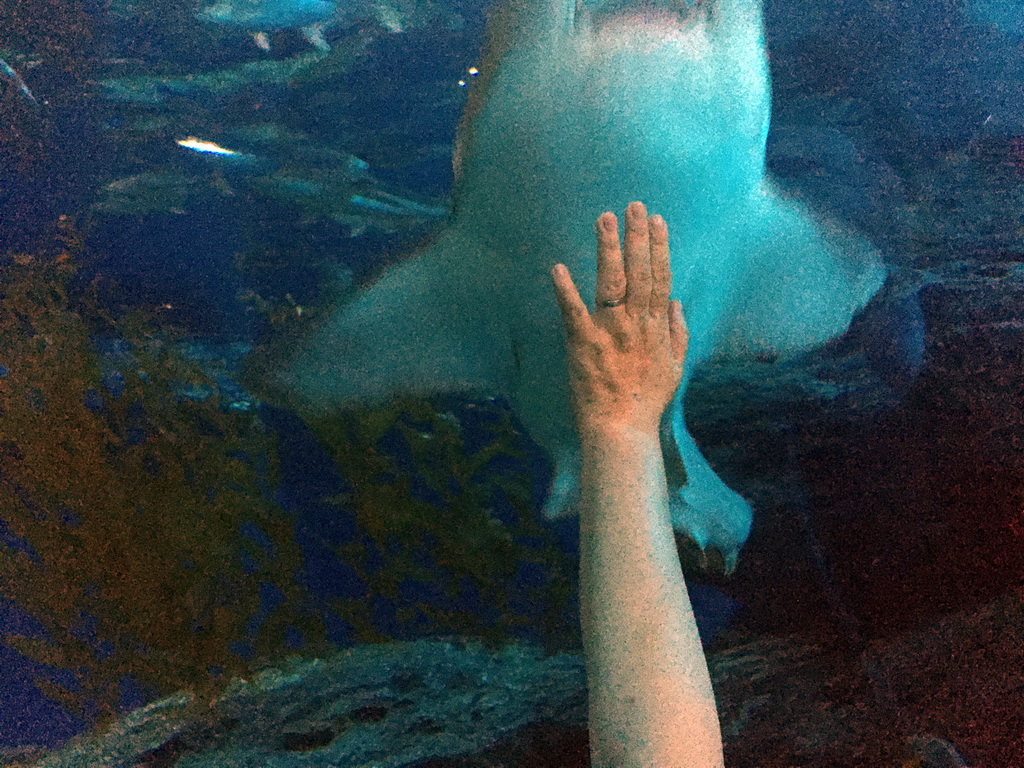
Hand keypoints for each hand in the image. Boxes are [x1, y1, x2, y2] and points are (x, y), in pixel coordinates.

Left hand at [551, 201, 687, 437]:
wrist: (622, 428)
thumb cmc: (646, 400)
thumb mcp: (675, 367)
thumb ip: (678, 332)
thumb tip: (676, 303)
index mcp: (656, 326)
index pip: (660, 277)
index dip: (659, 247)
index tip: (657, 220)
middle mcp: (635, 322)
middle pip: (638, 271)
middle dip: (636, 236)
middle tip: (633, 206)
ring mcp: (609, 331)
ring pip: (611, 282)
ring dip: (608, 249)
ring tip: (604, 219)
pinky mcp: (582, 343)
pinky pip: (573, 311)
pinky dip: (565, 290)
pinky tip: (559, 267)